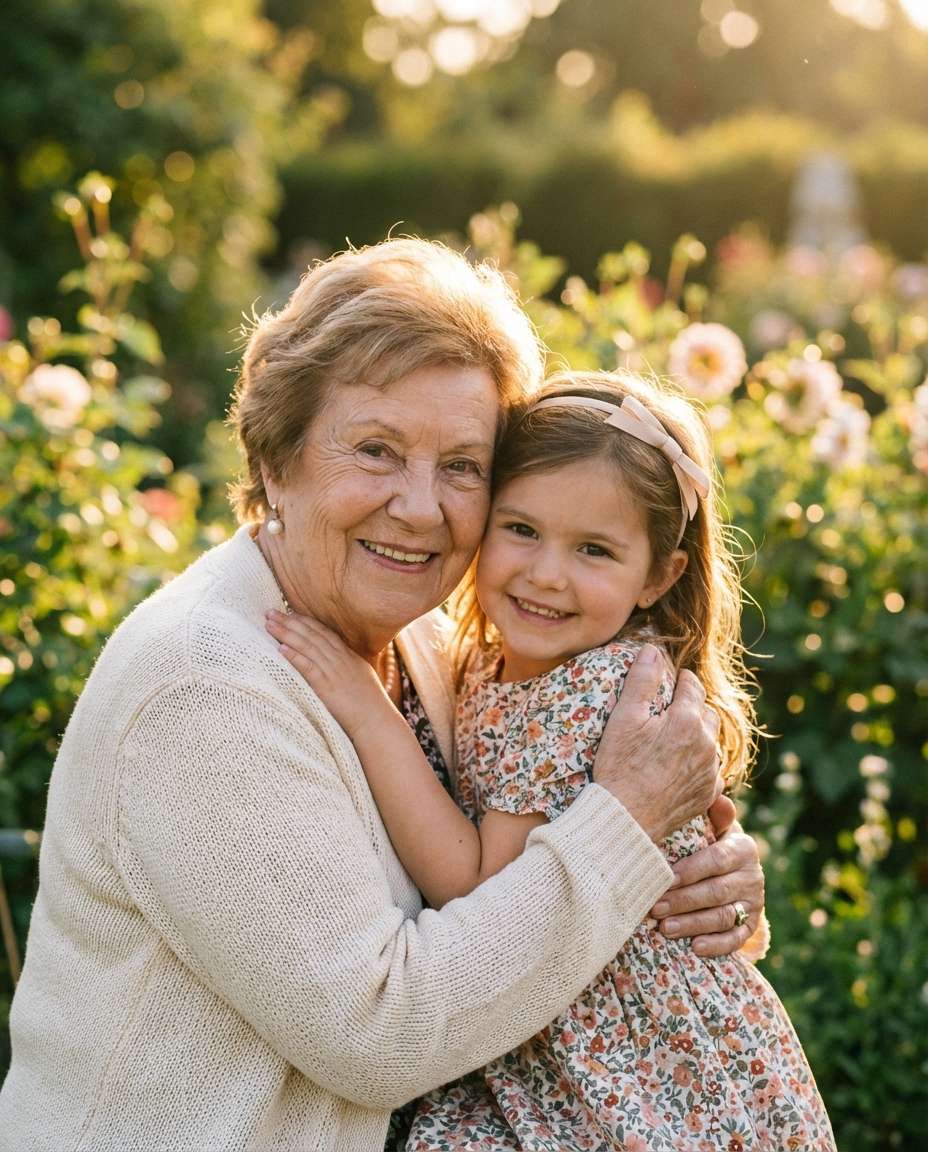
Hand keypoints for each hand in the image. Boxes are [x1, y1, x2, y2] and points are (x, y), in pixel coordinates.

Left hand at [265, 610, 392, 738]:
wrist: (376, 720)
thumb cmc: (370, 704)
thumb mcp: (361, 677)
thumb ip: (348, 666)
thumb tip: (339, 661)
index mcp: (348, 656)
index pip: (323, 632)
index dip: (305, 622)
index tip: (289, 613)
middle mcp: (340, 659)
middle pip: (311, 634)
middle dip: (290, 622)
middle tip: (270, 612)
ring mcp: (333, 671)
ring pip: (307, 646)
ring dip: (286, 634)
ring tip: (269, 625)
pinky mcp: (327, 686)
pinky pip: (308, 667)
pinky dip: (294, 656)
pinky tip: (281, 649)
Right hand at [592, 645, 722, 841]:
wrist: (627, 819)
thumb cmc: (620, 766)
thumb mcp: (624, 718)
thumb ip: (642, 681)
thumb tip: (652, 650)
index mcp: (687, 720)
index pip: (692, 686)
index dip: (681, 679)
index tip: (674, 678)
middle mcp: (707, 743)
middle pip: (707, 711)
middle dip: (693, 705)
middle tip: (673, 706)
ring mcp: (710, 771)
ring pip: (712, 740)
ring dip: (699, 733)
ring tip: (677, 735)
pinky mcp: (708, 794)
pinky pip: (712, 769)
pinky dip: (701, 761)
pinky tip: (683, 764)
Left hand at [649, 818, 765, 956]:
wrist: (734, 870)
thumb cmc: (710, 843)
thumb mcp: (712, 827)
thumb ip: (713, 814)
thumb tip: (716, 794)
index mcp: (742, 848)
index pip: (716, 860)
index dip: (690, 870)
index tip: (665, 878)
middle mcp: (753, 876)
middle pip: (716, 891)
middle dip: (683, 901)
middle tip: (655, 908)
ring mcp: (755, 902)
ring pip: (723, 916)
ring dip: (693, 924)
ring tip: (665, 929)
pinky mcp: (752, 924)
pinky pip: (737, 938)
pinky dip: (718, 945)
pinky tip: (696, 947)